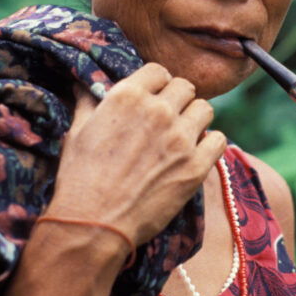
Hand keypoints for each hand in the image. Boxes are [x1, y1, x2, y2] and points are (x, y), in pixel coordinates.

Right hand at [47, 63, 225, 247]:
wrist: (94, 224)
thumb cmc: (79, 178)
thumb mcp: (77, 131)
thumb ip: (88, 101)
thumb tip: (86, 83)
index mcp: (128, 96)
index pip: (158, 70)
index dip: (157, 82)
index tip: (155, 95)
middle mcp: (158, 111)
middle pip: (185, 87)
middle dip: (177, 99)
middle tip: (169, 117)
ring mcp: (180, 139)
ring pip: (205, 108)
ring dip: (195, 118)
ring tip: (183, 134)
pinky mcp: (196, 166)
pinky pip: (218, 140)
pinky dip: (210, 144)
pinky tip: (197, 152)